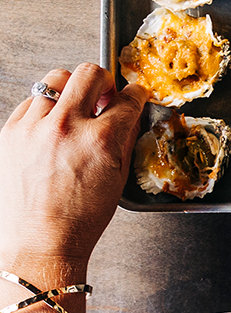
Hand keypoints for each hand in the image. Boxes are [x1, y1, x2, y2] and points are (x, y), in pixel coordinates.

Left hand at [0, 64, 146, 278]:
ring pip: (54, 80)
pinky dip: (45, 109)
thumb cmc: (81, 216)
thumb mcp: (117, 177)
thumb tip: (130, 114)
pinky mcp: (11, 131)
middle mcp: (66, 127)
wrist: (43, 238)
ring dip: (70, 91)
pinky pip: (31, 102)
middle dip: (104, 80)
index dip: (137, 94)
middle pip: (88, 74)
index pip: (127, 100)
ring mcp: (34, 126)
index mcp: (99, 140)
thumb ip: (125, 138)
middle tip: (106, 94)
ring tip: (75, 109)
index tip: (135, 94)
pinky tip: (53, 127)